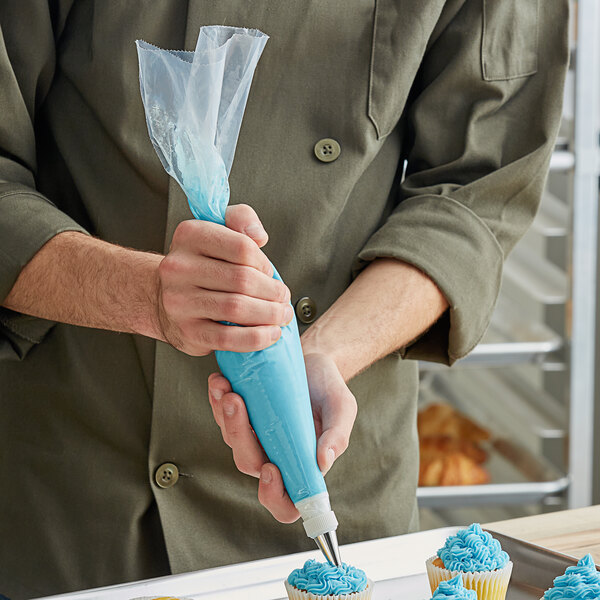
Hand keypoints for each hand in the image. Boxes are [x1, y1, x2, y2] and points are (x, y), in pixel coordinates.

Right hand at [157, 204, 291, 354]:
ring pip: (237, 308)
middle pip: (243, 280)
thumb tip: (258, 235)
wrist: (162, 297)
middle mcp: (179, 267)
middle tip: (283, 298)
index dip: (264, 263)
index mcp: (190, 236)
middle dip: (273, 292)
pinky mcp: (188, 331)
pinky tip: (270, 334)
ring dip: (269, 315)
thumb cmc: (200, 265)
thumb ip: (241, 219)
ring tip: (280, 315)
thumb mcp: (218, 230)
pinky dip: (256, 338)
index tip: (270, 272)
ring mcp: (180, 301)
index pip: (242, 247)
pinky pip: (229, 337)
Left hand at [207, 352, 356, 522]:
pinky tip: (219, 382)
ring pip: (232, 440)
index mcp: (302, 466)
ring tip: (226, 387)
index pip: (286, 503)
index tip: (270, 469)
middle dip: (239, 436)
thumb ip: (338, 435)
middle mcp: (276, 457)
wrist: (313, 360)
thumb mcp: (342, 407)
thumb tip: (323, 462)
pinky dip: (217, 401)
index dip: (273, 496)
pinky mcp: (242, 418)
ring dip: (225, 416)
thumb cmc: (329, 389)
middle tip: (237, 403)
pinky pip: (223, 418)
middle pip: (250, 464)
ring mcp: (256, 438)